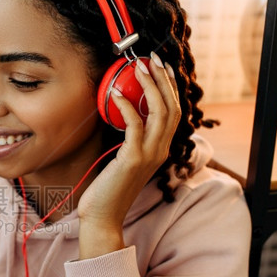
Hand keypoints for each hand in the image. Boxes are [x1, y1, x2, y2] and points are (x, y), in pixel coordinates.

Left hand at [77, 51, 181, 258]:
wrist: (103, 217)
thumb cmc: (108, 190)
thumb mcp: (123, 160)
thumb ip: (130, 140)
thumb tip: (123, 115)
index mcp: (160, 150)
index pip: (174, 112)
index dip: (169, 87)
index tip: (159, 67)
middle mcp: (160, 150)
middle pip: (172, 107)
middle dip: (163, 79)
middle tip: (152, 59)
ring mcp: (149, 155)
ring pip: (159, 112)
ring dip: (149, 86)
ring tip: (137, 67)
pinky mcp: (132, 159)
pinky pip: (135, 125)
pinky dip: (127, 105)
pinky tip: (116, 94)